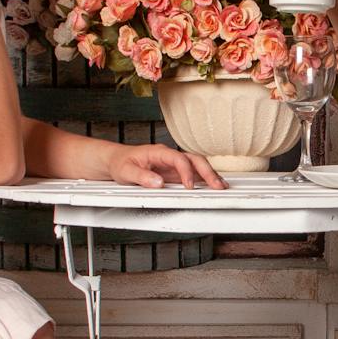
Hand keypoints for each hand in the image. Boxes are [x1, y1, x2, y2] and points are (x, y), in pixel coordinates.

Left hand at [109, 142, 226, 188]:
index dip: (186, 172)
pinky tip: (212, 185)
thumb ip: (141, 177)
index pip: (178, 158)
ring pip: (197, 165)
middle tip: (216, 186)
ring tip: (221, 186)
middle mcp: (169, 156)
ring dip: (210, 174)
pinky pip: (193, 173)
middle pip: (194, 159)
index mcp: (158, 152)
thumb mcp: (125, 171)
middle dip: (207, 172)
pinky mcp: (174, 172)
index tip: (189, 186)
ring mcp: (173, 164)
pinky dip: (204, 179)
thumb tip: (158, 183)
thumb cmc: (121, 163)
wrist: (116, 160)